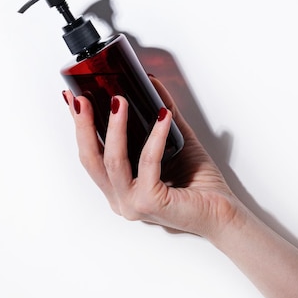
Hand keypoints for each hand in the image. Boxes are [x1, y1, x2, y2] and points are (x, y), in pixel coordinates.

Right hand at [63, 77, 246, 240]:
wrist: (224, 214)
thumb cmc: (200, 185)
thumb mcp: (175, 140)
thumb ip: (159, 116)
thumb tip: (150, 83)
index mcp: (120, 188)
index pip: (91, 155)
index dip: (79, 126)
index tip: (72, 99)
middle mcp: (121, 199)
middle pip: (91, 159)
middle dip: (83, 125)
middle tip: (82, 97)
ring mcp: (132, 203)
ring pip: (112, 161)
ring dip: (114, 127)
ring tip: (118, 101)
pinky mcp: (151, 203)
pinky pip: (147, 162)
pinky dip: (155, 136)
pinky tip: (162, 117)